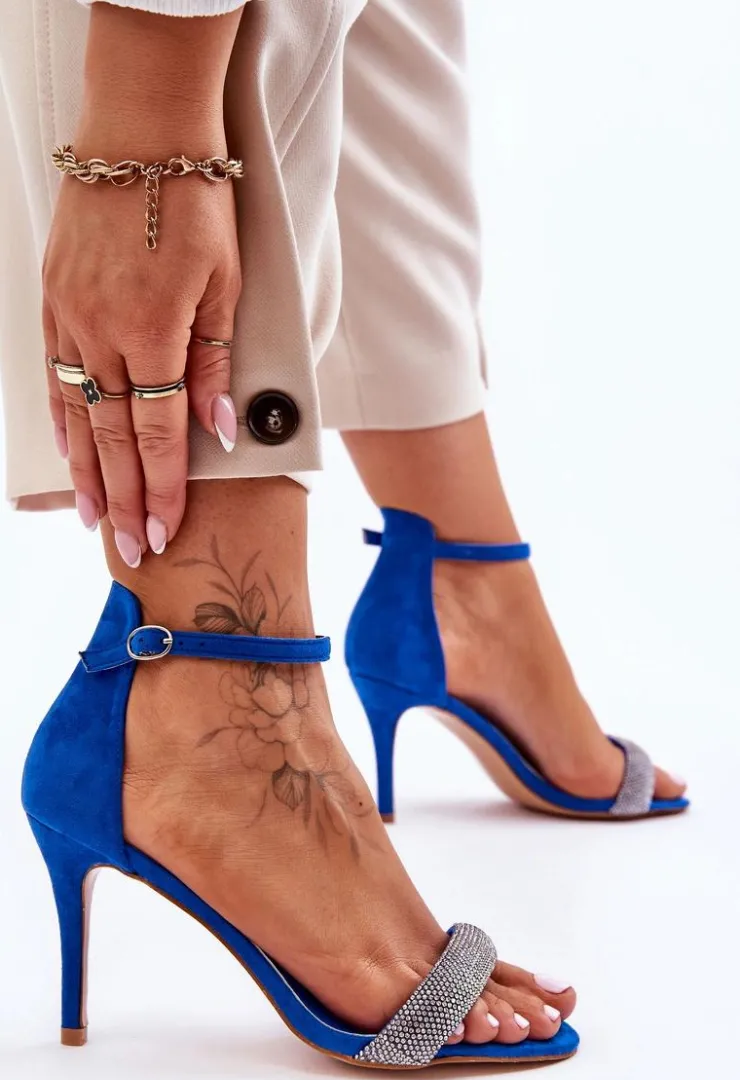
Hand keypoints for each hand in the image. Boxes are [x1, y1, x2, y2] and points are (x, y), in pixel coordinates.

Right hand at [43, 152, 240, 562]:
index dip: (161, 489)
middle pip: (113, 437)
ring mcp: (71, 317)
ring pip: (76, 415)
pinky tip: (66, 451)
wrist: (139, 134)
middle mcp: (103, 333)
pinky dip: (60, 420)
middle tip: (127, 547)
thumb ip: (216, 363)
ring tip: (92, 517)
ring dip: (86, 472)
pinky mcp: (55, 300)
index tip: (162, 530)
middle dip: (122, 498)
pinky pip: (54, 375)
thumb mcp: (225, 285)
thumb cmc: (193, 204)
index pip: (157, 434)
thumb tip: (219, 429)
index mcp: (152, 334)